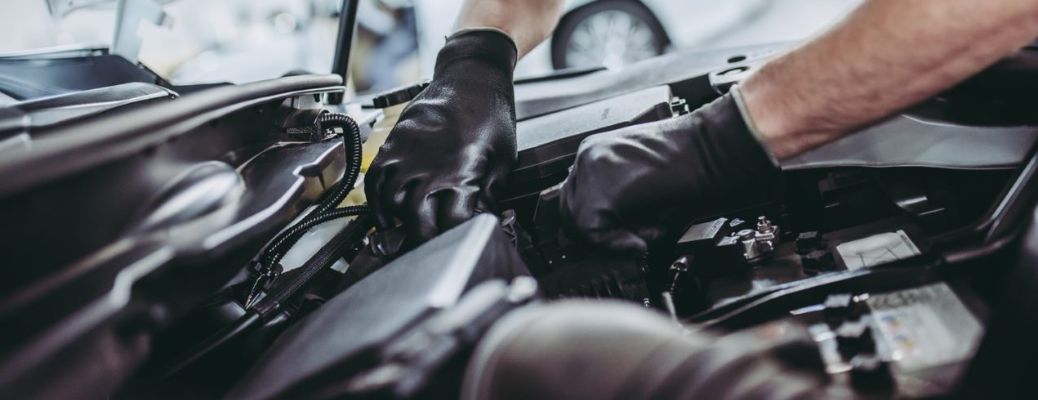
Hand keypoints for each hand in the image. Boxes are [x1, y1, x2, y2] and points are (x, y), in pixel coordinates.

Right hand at [366, 30, 517, 248]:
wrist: (471, 76)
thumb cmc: (491, 115)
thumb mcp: (503, 159)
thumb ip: (489, 193)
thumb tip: (482, 219)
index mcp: (461, 173)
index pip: (451, 224)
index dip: (455, 238)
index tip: (460, 241)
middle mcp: (429, 166)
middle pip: (415, 219)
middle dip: (422, 239)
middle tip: (428, 248)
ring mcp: (407, 154)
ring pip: (389, 202)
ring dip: (396, 222)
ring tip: (405, 233)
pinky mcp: (394, 143)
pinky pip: (375, 179)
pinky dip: (376, 200)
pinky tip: (386, 211)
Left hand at [559, 92, 779, 254]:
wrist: (716, 151)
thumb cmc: (691, 169)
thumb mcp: (642, 188)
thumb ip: (616, 208)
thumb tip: (600, 238)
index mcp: (597, 152)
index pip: (573, 197)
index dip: (591, 226)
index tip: (614, 238)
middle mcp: (589, 155)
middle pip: (569, 210)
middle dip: (596, 235)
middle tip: (628, 242)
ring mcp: (593, 169)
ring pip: (578, 223)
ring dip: (609, 239)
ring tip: (643, 235)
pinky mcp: (603, 188)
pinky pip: (593, 231)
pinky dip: (617, 244)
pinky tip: (643, 240)